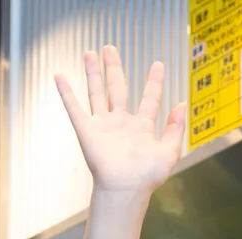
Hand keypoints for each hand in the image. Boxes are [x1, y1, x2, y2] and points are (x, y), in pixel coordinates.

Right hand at [54, 46, 183, 194]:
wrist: (125, 188)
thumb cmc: (147, 176)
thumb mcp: (169, 151)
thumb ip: (175, 128)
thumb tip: (182, 105)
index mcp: (142, 127)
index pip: (149, 98)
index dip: (154, 82)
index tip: (158, 64)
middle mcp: (121, 123)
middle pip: (117, 88)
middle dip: (114, 68)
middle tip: (110, 48)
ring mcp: (103, 125)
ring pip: (96, 92)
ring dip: (92, 73)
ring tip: (90, 53)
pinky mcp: (87, 130)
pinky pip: (74, 108)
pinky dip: (65, 92)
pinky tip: (59, 76)